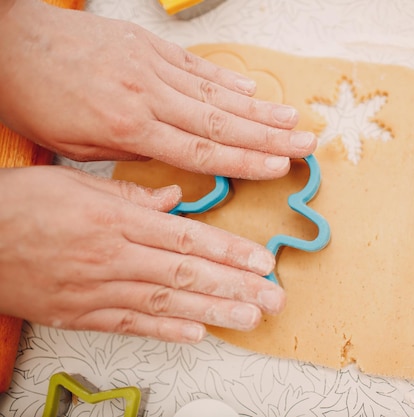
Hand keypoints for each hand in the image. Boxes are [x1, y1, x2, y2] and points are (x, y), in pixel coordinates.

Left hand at [0, 0, 315, 179]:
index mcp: (130, 127)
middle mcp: (150, 96)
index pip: (202, 151)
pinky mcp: (149, 47)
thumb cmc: (35, 99)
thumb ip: (129, 157)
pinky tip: (252, 89)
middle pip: (222, 122)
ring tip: (293, 120)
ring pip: (217, 94)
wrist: (11, 42)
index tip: (279, 168)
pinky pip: (197, 67)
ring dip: (260, 109)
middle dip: (270, 137)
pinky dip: (228, 80)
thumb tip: (171, 168)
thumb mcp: (76, 146)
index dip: (246, 161)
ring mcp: (153, 67)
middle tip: (306, 144)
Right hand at [0, 166, 285, 341]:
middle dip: (235, 287)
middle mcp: (114, 259)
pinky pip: (130, 326)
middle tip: (272, 297)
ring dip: (213, 313)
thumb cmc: (20, 206)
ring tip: (250, 318)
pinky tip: (197, 335)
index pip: (187, 239)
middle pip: (186, 276)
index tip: (262, 261)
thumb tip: (175, 198)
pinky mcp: (81, 315)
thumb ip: (130, 195)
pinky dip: (165, 332)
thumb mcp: (75, 184)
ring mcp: (98, 291)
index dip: (229, 252)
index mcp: (116, 222)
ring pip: (167, 305)